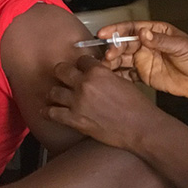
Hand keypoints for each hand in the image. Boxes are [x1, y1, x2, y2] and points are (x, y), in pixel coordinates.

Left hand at [45, 55, 163, 151]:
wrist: (140, 127)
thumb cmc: (136, 107)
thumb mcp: (122, 81)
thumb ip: (104, 76)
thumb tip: (95, 75)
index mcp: (98, 72)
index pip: (80, 60)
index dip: (80, 64)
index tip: (79, 68)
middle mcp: (85, 84)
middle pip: (61, 70)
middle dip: (62, 73)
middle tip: (63, 77)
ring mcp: (77, 102)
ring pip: (53, 91)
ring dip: (55, 93)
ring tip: (56, 96)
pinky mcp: (74, 120)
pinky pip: (52, 113)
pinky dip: (48, 111)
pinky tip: (47, 110)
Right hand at [94, 21, 187, 101]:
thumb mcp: (183, 47)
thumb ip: (162, 41)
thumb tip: (144, 33)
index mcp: (156, 32)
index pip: (133, 28)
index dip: (117, 30)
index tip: (104, 33)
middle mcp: (147, 45)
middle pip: (124, 44)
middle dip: (113, 48)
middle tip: (108, 55)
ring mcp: (145, 60)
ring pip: (122, 59)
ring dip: (112, 62)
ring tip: (104, 67)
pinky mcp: (144, 75)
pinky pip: (127, 75)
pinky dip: (118, 76)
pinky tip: (110, 78)